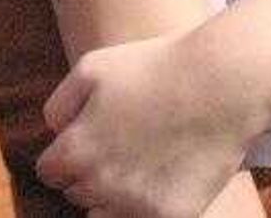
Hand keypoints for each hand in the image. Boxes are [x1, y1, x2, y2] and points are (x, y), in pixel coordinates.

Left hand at [35, 28, 270, 216]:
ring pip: (105, 214)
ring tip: (139, 162)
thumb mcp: (91, 67)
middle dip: (89, 172)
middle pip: (77, 193)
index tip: (86, 139)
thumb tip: (54, 133)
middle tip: (119, 144)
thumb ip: (59, 105)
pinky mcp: (171, 216)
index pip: (49, 172)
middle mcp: (101, 186)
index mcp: (77, 151)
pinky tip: (163, 173)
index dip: (64, 154)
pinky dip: (147, 203)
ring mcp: (137, 206)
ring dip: (113, 195)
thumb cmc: (155, 68)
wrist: (222, 84)